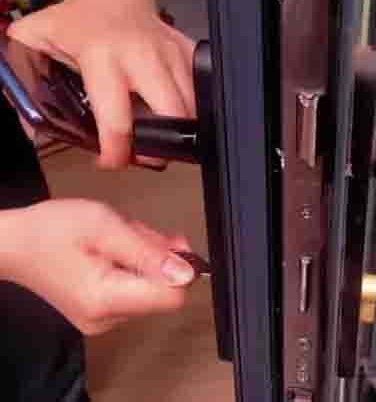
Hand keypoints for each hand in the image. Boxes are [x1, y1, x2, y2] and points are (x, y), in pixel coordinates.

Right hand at [0, 199, 194, 334]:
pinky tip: (113, 251)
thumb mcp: (106, 225)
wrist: (14, 244)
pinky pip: (136, 290)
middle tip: (129, 233)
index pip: (172, 297)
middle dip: (156, 257)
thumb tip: (187, 273)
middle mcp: (108, 319)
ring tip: (115, 240)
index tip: (167, 244)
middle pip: (162, 291)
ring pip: (151, 288)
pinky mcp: (102, 314)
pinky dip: (134, 267)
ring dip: (145, 258)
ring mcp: (104, 320)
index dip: (179, 269)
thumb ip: (149, 250)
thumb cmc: (53, 229)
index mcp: (107, 299)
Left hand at [7, 0, 195, 168]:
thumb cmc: (79, 21)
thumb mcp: (40, 43)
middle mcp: (143, 59)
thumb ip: (28, 82)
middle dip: (163, 146)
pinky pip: (202, 90)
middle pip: (171, 116)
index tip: (111, 161)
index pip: (117, 120)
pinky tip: (179, 113)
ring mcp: (171, 55)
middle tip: (148, 156)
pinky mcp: (188, 53)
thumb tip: (30, 130)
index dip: (117, 152)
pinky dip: (195, 108)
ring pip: (193, 107)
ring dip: (181, 130)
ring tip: (162, 137)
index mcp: (104, 59)